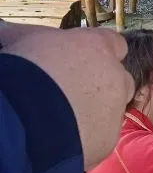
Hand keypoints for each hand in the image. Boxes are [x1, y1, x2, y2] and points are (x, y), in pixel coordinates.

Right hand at [2, 27, 133, 168]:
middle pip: (120, 79)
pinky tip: (61, 138)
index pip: (113, 43)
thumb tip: (9, 33)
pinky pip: (100, 137)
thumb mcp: (21, 43)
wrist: (22, 119)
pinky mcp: (108, 139)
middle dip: (103, 85)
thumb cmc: (20, 72)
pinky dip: (85, 138)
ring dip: (95, 113)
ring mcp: (115, 109)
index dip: (99, 53)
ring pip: (112, 110)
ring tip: (62, 118)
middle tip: (72, 92)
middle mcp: (115, 76)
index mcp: (96, 47)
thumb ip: (28, 37)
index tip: (83, 61)